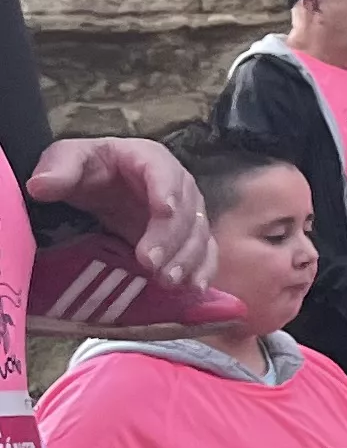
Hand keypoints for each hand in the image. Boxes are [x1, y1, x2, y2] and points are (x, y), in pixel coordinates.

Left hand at [28, 137, 213, 285]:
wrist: (100, 183)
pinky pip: (205, 252)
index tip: (164, 213)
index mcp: (150, 159)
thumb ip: (58, 168)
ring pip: (199, 234)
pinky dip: (202, 270)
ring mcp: (187, 212)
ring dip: (187, 260)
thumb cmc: (87, 169)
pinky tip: (193, 288)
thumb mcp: (67, 159)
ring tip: (168, 282)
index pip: (164, 174)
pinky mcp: (187, 236)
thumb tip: (40, 186)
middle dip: (172, 240)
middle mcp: (178, 184)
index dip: (167, 193)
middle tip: (151, 265)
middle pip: (187, 210)